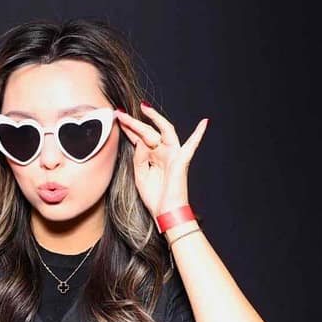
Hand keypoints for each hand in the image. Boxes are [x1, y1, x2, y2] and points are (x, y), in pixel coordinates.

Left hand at [115, 102, 207, 219]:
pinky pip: (192, 145)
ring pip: (164, 132)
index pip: (139, 138)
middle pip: (148, 132)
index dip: (129, 128)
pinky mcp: (182, 161)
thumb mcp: (139, 174)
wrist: (165, 213)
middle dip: (134, 122)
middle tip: (120, 114)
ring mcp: (173, 155)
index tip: (117, 118)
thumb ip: (139, 157)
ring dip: (154, 119)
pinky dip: (199, 134)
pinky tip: (204, 122)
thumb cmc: (154, 197)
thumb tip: (141, 140)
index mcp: (152, 156)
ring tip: (144, 108)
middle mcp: (163, 152)